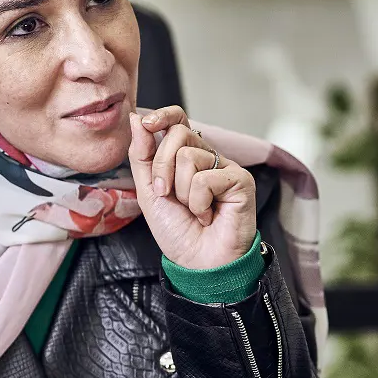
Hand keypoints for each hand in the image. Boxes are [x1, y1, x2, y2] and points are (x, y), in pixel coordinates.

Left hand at [128, 106, 257, 271]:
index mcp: (186, 157)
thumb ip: (142, 155)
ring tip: (194, 210)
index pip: (178, 120)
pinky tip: (208, 216)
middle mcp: (207, 158)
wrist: (197, 262)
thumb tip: (136, 118)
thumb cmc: (177, 230)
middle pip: (178, 134)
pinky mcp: (240, 180)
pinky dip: (199, 203)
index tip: (147, 123)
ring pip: (188, 157)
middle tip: (167, 194)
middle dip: (162, 167)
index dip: (163, 115)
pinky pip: (206, 178)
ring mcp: (225, 168)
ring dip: (182, 192)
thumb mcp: (149, 191)